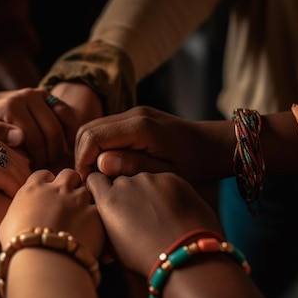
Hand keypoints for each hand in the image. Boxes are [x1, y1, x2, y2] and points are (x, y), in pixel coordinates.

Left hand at [0, 88, 70, 168]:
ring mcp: (40, 94)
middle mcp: (28, 96)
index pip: (35, 138)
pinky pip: (67, 114)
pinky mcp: (47, 96)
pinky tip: (64, 149)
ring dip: (62, 145)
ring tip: (52, 161)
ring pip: (63, 123)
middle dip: (51, 155)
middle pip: (52, 131)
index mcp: (11, 105)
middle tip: (44, 170)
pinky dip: (70, 132)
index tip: (32, 173)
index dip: (37, 159)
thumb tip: (20, 138)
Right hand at [0, 131, 29, 223]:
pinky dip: (12, 193)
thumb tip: (16, 193)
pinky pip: (3, 176)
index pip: (19, 155)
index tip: (31, 201)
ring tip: (25, 212)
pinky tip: (13, 209)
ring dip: (24, 190)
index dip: (28, 178)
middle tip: (33, 208)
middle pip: (21, 160)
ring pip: (16, 168)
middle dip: (31, 184)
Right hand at [0, 168, 103, 256]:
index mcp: (33, 189)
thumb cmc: (19, 247)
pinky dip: (97, 218)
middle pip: (69, 174)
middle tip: (69, 201)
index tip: (48, 193)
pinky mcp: (95, 214)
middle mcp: (57, 189)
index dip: (47, 183)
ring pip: (87, 189)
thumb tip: (21, 218)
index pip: (43, 175)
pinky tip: (93, 229)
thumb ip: (19, 213)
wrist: (41, 261)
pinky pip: (100, 209)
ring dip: (85, 200)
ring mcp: (78, 200)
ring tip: (82, 216)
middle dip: (70, 184)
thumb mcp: (7, 225)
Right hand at [75, 106, 234, 181]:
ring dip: (88, 151)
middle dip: (81, 156)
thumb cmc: (197, 164)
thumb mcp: (168, 173)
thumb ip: (133, 167)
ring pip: (93, 127)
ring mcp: (134, 113)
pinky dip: (98, 146)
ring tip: (97, 176)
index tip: (88, 184)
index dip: (83, 162)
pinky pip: (105, 129)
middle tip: (89, 182)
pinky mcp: (135, 118)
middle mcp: (133, 114)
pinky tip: (108, 167)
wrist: (215, 144)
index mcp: (140, 127)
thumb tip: (101, 164)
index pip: (93, 138)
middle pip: (87, 130)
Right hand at [85, 171, 221, 276]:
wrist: (182, 254)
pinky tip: (174, 211)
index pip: (95, 179)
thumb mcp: (113, 246)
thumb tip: (105, 221)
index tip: (109, 198)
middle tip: (139, 213)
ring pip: (145, 181)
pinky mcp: (173, 179)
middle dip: (127, 193)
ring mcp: (151, 179)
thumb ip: (105, 224)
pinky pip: (165, 182)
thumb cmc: (145, 257)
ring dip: (148, 192)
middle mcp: (126, 184)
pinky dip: (168, 192)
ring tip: (160, 216)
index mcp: (108, 200)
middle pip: (122, 181)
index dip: (101, 188)